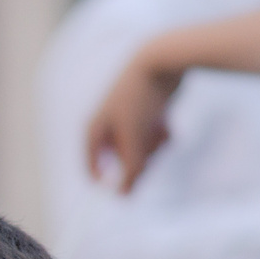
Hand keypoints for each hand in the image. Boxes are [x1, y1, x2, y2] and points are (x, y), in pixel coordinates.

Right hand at [84, 57, 180, 192]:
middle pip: (120, 157)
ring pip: (139, 147)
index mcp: (95, 127)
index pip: (91, 162)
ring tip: (162, 137)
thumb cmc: (141, 99)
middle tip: (151, 162)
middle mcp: (108, 122)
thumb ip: (132, 169)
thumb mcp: (135, 138)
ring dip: (151, 148)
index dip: (103, 179)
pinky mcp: (147, 110)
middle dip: (137, 161)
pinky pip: (152, 135)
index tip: (122, 193)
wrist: (161, 61)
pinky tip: (169, 129)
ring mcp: (128, 116)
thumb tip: (124, 197)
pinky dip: (160, 137)